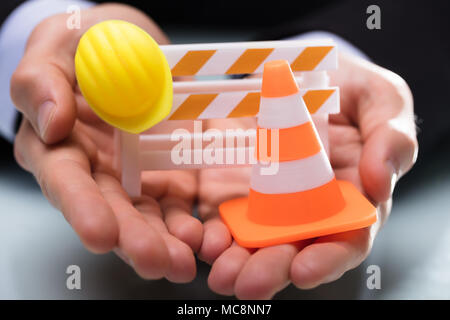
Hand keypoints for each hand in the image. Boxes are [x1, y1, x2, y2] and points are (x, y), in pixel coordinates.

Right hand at [12, 5, 201, 281]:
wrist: (136, 49)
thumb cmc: (91, 45)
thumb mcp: (60, 45)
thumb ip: (42, 81)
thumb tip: (50, 123)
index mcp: (63, 145)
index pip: (67, 181)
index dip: (82, 207)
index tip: (100, 232)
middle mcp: (98, 171)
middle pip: (112, 211)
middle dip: (133, 239)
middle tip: (156, 261)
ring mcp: (137, 178)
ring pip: (148, 217)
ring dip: (165, 242)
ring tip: (183, 262)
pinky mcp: (170, 178)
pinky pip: (181, 205)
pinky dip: (192, 223)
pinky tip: (203, 236)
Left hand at [198, 53, 417, 298]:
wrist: (300, 70)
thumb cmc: (350, 89)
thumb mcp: (382, 100)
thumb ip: (391, 139)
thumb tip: (380, 185)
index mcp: (350, 196)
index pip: (344, 240)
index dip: (327, 260)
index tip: (304, 270)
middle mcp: (308, 207)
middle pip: (293, 249)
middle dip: (271, 269)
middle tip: (249, 283)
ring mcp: (267, 199)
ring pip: (254, 241)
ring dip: (238, 262)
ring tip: (222, 274)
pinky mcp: (234, 186)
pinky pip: (222, 216)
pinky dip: (213, 233)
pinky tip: (205, 241)